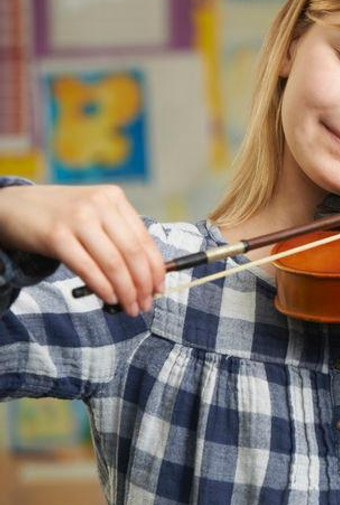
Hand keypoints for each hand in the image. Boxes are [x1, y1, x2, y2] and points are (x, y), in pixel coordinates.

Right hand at [0, 184, 163, 316]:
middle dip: (143, 284)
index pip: (144, 238)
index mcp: (114, 198)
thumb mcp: (93, 215)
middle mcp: (99, 204)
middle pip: (132, 252)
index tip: (160, 288)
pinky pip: (87, 268)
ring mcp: (77, 218)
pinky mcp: (56, 236)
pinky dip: (103, 287)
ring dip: (125, 290)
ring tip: (130, 307)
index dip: (156, 268)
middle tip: (145, 304)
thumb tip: (146, 274)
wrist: (12, 207)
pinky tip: (110, 298)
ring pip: (113, 262)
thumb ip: (118, 236)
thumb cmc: (59, 216)